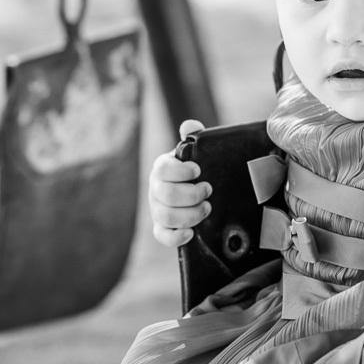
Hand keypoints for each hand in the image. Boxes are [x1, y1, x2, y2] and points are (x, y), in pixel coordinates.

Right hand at [148, 119, 210, 246]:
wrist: (196, 190)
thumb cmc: (195, 170)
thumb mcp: (195, 152)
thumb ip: (194, 136)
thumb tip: (190, 126)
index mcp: (162, 168)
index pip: (163, 169)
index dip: (181, 171)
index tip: (198, 170)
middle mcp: (155, 189)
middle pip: (166, 195)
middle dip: (191, 195)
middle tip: (208, 190)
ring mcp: (157, 209)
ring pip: (166, 216)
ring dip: (190, 214)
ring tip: (207, 208)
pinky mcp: (161, 228)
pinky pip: (162, 236)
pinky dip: (176, 237)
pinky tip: (191, 233)